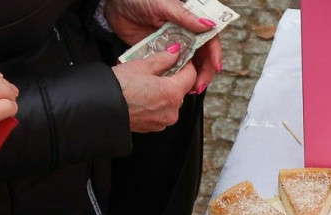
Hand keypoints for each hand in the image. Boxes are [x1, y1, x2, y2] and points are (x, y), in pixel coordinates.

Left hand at [104, 0, 221, 93]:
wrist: (114, 6)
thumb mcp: (163, 5)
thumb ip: (185, 17)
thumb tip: (208, 26)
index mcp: (189, 22)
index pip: (209, 39)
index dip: (215, 54)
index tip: (215, 67)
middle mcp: (185, 35)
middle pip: (202, 58)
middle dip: (204, 73)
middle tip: (198, 85)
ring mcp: (173, 46)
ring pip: (189, 66)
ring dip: (191, 79)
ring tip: (190, 90)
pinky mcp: (160, 55)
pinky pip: (171, 69)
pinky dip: (175, 79)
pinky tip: (174, 87)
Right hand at [112, 47, 197, 132]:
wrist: (99, 108)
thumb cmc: (118, 87)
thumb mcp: (141, 65)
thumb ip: (163, 59)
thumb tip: (174, 53)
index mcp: (172, 94)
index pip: (191, 76)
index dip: (186, 64)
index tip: (181, 58)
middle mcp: (172, 111)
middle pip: (180, 90)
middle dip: (172, 78)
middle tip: (158, 68)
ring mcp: (163, 121)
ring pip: (170, 102)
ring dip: (163, 91)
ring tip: (146, 82)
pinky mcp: (153, 128)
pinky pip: (161, 112)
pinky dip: (156, 103)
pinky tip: (142, 95)